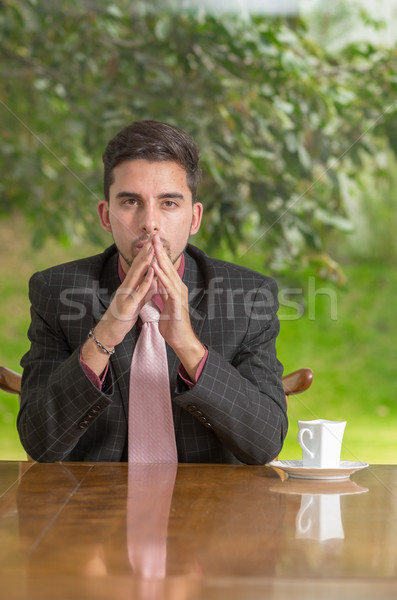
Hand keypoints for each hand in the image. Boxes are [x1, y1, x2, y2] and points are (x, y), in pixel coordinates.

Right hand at [97, 239, 155, 346]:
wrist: (110, 332)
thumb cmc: (123, 316)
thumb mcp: (137, 301)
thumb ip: (145, 290)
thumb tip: (154, 280)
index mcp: (129, 285)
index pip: (139, 265)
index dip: (146, 252)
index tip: (153, 241)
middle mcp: (126, 286)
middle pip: (137, 266)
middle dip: (145, 251)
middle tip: (152, 237)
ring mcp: (125, 294)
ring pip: (136, 275)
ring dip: (145, 262)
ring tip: (152, 250)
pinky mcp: (128, 305)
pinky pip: (138, 292)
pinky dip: (145, 282)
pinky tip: (152, 274)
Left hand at [151, 234, 205, 379]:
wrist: (180, 340)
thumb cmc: (172, 325)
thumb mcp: (164, 305)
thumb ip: (161, 294)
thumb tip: (157, 286)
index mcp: (174, 288)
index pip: (165, 267)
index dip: (159, 254)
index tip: (152, 241)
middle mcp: (178, 288)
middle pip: (168, 265)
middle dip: (160, 250)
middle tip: (154, 234)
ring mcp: (178, 294)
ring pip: (168, 273)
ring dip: (161, 259)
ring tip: (154, 246)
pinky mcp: (176, 302)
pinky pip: (168, 286)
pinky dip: (161, 276)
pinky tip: (156, 267)